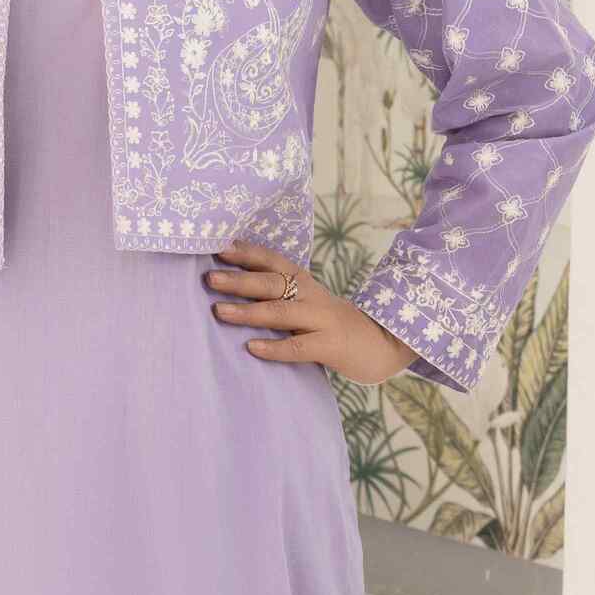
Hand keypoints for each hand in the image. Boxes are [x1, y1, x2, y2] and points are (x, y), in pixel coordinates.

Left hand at [203, 244, 417, 385]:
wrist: (384, 344)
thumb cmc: (334, 325)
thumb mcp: (309, 303)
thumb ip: (281, 296)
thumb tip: (234, 288)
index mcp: (305, 283)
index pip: (274, 261)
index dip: (247, 253)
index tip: (219, 247)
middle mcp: (312, 296)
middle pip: (272, 283)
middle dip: (239, 279)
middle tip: (210, 278)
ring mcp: (322, 321)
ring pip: (281, 312)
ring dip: (248, 311)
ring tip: (219, 310)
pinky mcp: (331, 346)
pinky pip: (298, 347)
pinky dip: (274, 347)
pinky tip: (252, 347)